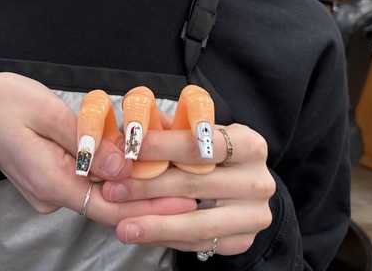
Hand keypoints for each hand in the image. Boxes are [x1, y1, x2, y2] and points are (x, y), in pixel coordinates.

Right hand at [0, 73, 195, 222]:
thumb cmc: (1, 103)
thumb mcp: (45, 111)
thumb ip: (86, 140)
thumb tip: (123, 167)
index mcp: (51, 182)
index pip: (110, 207)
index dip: (149, 207)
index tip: (185, 201)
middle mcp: (53, 194)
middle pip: (111, 202)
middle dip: (150, 194)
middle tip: (192, 184)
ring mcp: (52, 190)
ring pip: (102, 191)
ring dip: (134, 181)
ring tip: (174, 166)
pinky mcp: (53, 179)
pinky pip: (90, 180)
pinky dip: (115, 172)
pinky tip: (140, 157)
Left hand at [101, 123, 274, 257]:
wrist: (246, 187)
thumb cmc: (214, 154)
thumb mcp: (200, 133)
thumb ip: (170, 129)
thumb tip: (134, 127)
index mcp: (250, 145)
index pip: (202, 144)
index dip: (162, 146)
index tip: (128, 149)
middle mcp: (258, 180)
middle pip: (195, 184)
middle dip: (148, 186)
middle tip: (113, 189)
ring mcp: (254, 215)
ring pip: (198, 222)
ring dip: (155, 224)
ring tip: (122, 226)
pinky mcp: (243, 241)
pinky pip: (199, 243)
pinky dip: (167, 238)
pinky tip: (142, 234)